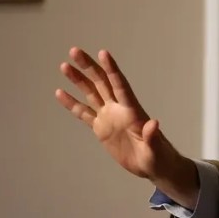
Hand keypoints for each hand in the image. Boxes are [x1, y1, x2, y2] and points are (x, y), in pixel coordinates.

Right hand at [55, 48, 196, 205]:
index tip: (103, 53)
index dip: (112, 70)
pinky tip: (60, 92)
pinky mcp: (101, 128)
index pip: (120, 86)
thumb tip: (154, 123)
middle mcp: (119, 110)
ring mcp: (109, 118)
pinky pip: (84, 113)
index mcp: (133, 112)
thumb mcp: (156, 150)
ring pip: (91, 94)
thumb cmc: (159, 158)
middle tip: (75, 51)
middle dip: (90, 67)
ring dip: (78, 80)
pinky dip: (72, 103)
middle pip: (102, 83)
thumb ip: (153, 137)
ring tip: (64, 65)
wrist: (153, 166)